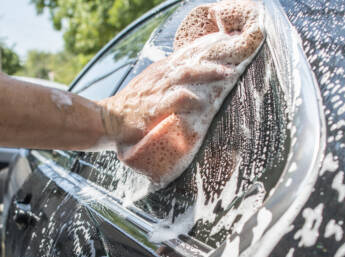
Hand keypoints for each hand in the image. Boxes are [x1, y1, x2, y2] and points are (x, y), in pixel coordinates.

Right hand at [99, 0, 263, 185]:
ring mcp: (156, 91)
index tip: (230, 49)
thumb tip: (192, 85)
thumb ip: (169, 83)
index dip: (209, 52)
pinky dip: (187, 98)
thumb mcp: (150, 88)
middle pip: (191, 62)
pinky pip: (172, 99)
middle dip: (215, 60)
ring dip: (207, 72)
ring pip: (185, 75)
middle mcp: (161, 77)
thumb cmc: (130, 108)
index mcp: (161, 71)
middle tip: (237, 59)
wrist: (107, 119)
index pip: (188, 56)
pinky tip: (201, 100)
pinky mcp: (152, 108)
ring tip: (227, 73)